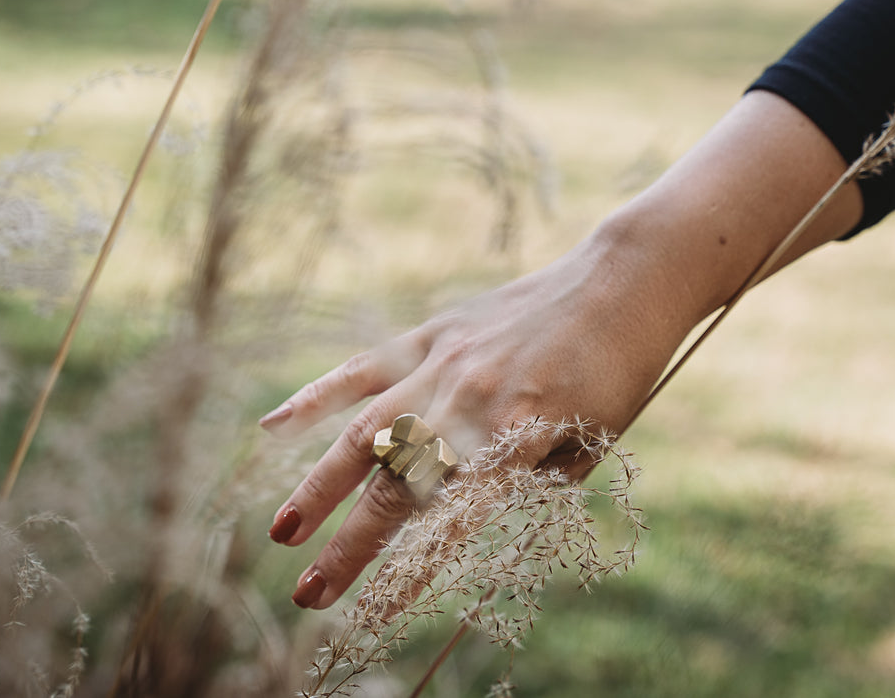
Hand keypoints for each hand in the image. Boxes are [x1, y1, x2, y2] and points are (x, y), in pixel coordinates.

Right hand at [258, 226, 691, 609]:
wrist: (623, 282)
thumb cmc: (616, 373)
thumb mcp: (591, 445)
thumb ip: (529, 485)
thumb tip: (468, 522)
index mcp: (518, 439)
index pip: (449, 522)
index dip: (407, 572)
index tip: (369, 614)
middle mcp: (473, 402)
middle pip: (396, 485)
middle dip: (349, 544)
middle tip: (306, 594)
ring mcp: (446, 363)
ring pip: (366, 431)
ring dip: (320, 486)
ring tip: (281, 533)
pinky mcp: (434, 332)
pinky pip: (365, 368)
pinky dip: (316, 396)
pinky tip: (271, 427)